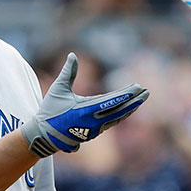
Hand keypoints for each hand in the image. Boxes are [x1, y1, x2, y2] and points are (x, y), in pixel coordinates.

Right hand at [21, 53, 148, 156]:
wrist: (44, 136)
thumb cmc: (50, 111)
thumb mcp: (58, 89)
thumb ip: (67, 72)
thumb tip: (73, 54)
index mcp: (84, 111)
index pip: (110, 102)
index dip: (125, 95)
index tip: (137, 87)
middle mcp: (93, 122)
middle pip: (119, 111)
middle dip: (134, 101)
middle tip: (146, 91)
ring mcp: (95, 129)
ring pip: (118, 118)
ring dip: (130, 108)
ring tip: (141, 98)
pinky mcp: (94, 132)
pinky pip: (113, 122)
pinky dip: (122, 114)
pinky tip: (129, 108)